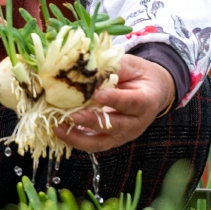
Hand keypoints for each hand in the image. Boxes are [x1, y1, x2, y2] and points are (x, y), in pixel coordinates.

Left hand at [56, 54, 174, 152]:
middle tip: (73, 115)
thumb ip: (112, 67)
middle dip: (92, 121)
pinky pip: (92, 144)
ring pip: (101, 142)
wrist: (151, 92)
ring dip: (78, 137)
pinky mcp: (111, 140)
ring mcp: (123, 135)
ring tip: (59, 128)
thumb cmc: (138, 75)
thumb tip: (86, 65)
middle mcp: (136, 123)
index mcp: (146, 101)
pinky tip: (60, 131)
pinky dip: (75, 139)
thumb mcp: (130, 65)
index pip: (131, 103)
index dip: (115, 100)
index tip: (98, 95)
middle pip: (115, 126)